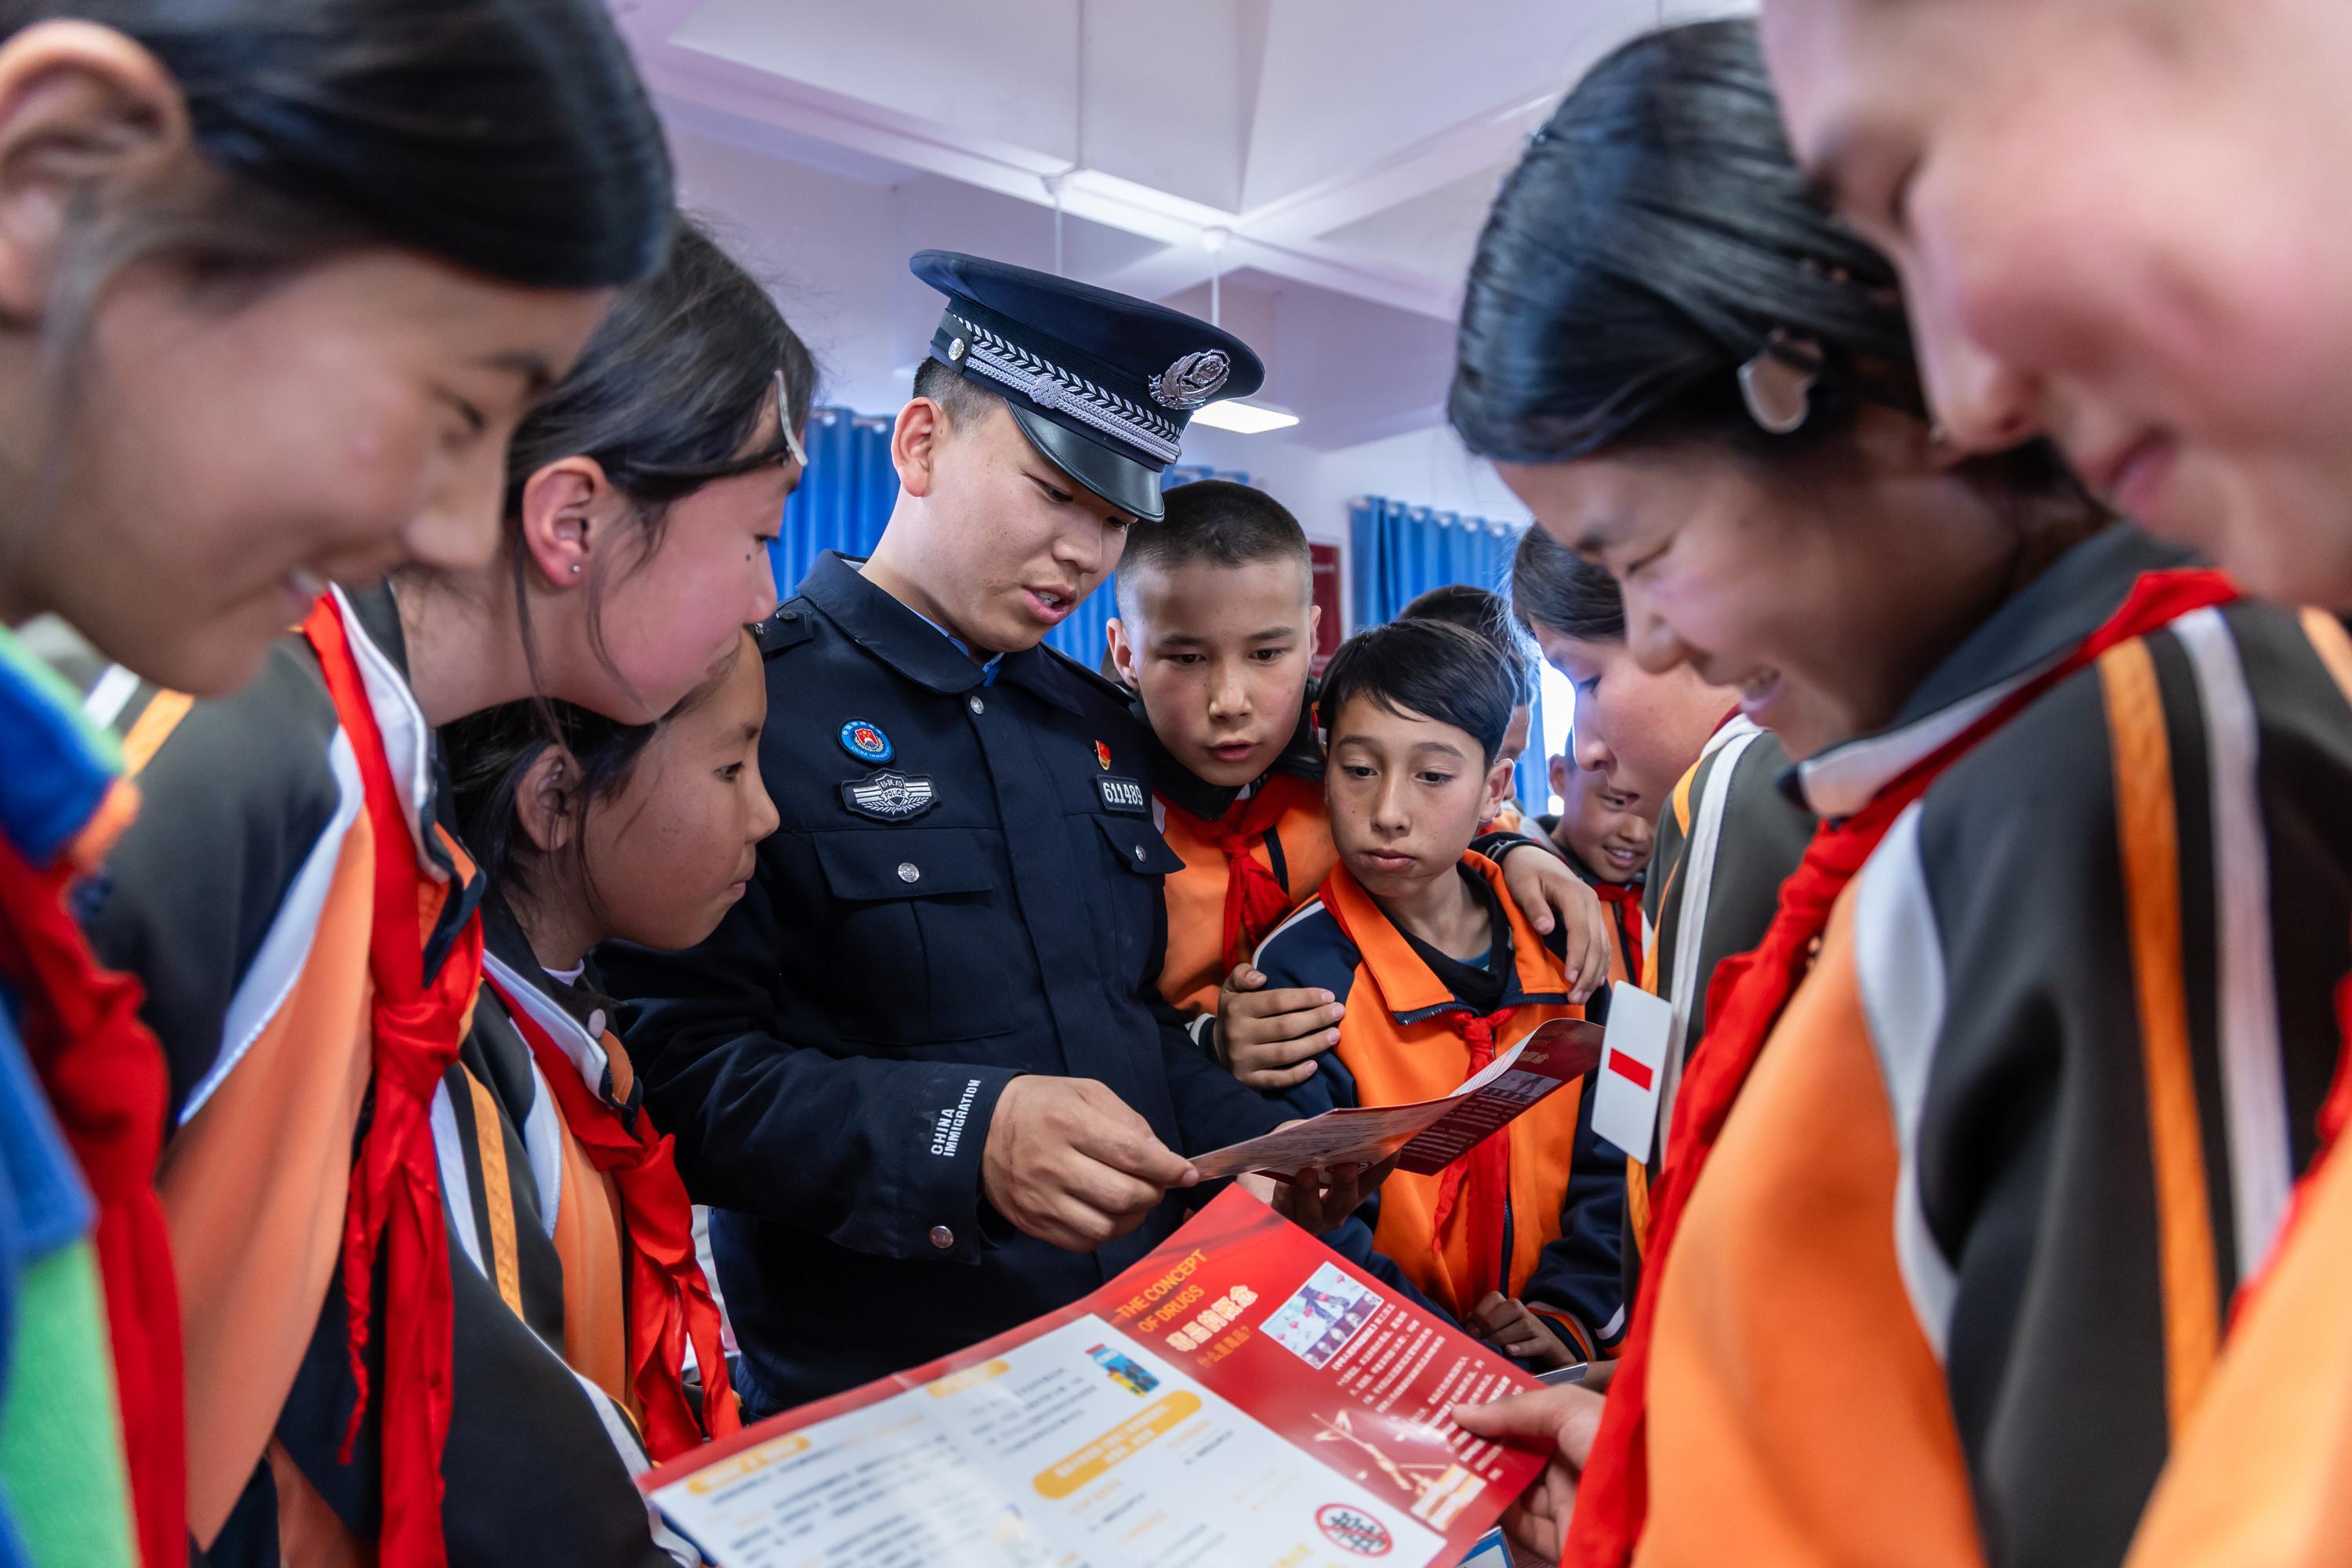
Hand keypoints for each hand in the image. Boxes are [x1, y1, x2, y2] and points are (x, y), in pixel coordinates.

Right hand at [980, 1076, 1195, 1251]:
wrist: (977, 1130)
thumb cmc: (1041, 1106)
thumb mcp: (1085, 1093)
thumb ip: (1128, 1121)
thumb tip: (1162, 1156)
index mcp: (1070, 1124)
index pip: (1132, 1155)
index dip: (1168, 1168)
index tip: (1187, 1172)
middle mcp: (1054, 1165)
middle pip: (1123, 1196)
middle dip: (1152, 1193)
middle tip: (1155, 1184)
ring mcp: (1042, 1200)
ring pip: (1106, 1226)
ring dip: (1131, 1217)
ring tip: (1132, 1200)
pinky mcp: (1033, 1224)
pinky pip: (1083, 1242)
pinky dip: (1105, 1232)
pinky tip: (1106, 1213)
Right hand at [1216, 961, 1344, 1088]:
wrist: (1216, 1049)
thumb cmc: (1235, 1013)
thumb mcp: (1232, 988)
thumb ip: (1243, 974)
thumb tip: (1261, 978)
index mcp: (1237, 1008)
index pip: (1278, 1001)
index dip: (1306, 998)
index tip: (1329, 996)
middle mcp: (1239, 1034)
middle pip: (1286, 1027)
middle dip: (1317, 1019)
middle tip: (1339, 1012)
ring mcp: (1243, 1060)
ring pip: (1285, 1053)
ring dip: (1314, 1044)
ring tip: (1335, 1035)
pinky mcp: (1248, 1081)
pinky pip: (1277, 1080)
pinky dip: (1297, 1074)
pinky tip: (1315, 1065)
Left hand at [1240, 1148, 1398, 1233]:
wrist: (1258, 1192)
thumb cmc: (1295, 1161)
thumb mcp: (1310, 1145)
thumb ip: (1323, 1139)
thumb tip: (1331, 1125)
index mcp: (1347, 1193)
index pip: (1370, 1182)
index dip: (1382, 1168)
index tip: (1394, 1150)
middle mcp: (1331, 1212)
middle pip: (1343, 1203)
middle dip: (1345, 1185)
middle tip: (1346, 1167)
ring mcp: (1307, 1222)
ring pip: (1311, 1214)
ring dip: (1310, 1193)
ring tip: (1307, 1173)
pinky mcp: (1281, 1223)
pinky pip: (1283, 1214)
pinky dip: (1283, 1197)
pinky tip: (1282, 1185)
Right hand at [1450, 1383, 1607, 1562]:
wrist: (1648, 1511)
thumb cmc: (1612, 1443)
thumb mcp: (1566, 1408)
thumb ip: (1514, 1409)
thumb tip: (1459, 1412)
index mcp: (1578, 1430)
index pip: (1528, 1418)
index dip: (1494, 1409)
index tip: (1456, 1399)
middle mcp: (1570, 1465)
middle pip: (1515, 1454)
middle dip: (1479, 1443)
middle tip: (1437, 1431)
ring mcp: (1563, 1503)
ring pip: (1510, 1489)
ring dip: (1478, 1476)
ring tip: (1439, 1458)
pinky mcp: (1556, 1539)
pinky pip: (1516, 1525)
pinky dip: (1491, 1512)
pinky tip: (1462, 1493)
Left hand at [1468, 1293, 1580, 1371]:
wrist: (1551, 1353)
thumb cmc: (1518, 1341)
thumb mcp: (1501, 1330)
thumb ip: (1483, 1325)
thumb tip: (1464, 1324)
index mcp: (1510, 1307)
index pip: (1495, 1298)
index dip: (1480, 1312)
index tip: (1468, 1330)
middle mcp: (1525, 1313)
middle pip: (1510, 1308)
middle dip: (1490, 1322)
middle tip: (1475, 1339)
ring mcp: (1539, 1327)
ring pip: (1523, 1325)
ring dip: (1503, 1337)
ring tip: (1489, 1348)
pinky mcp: (1549, 1344)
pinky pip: (1537, 1343)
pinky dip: (1523, 1347)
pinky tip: (1509, 1352)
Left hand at [1498, 843, 1612, 1002]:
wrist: (1533, 857)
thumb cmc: (1525, 872)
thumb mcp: (1523, 885)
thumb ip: (1534, 906)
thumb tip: (1546, 928)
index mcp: (1574, 894)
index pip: (1581, 931)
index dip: (1577, 957)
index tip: (1569, 979)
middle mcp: (1591, 903)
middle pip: (1596, 943)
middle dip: (1587, 973)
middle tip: (1575, 998)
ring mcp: (1594, 910)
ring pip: (1603, 946)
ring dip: (1594, 973)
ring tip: (1581, 996)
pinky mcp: (1593, 917)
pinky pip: (1602, 943)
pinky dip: (1600, 964)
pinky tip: (1594, 981)